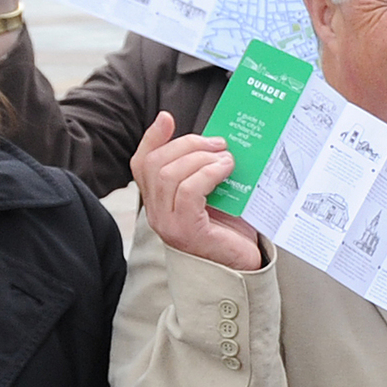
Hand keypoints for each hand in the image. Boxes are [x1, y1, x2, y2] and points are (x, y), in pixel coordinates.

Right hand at [131, 111, 265, 273]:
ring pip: (169, 175)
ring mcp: (168, 224)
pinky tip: (225, 169)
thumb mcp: (213, 194)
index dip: (151, 138)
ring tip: (226, 157)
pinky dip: (208, 173)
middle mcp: (157, 214)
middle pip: (156, 164)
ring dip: (200, 157)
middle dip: (187, 144)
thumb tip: (214, 140)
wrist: (245, 268)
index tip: (167, 118)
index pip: (141, 164)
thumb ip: (204, 171)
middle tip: (218, 143)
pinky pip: (189, 191)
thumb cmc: (231, 231)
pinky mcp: (186, 231)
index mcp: (159, 202)